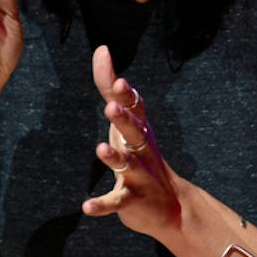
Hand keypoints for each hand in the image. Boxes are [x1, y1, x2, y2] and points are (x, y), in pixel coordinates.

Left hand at [81, 45, 184, 236]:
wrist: (170, 206)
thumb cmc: (140, 154)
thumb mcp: (126, 120)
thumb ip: (110, 87)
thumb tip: (102, 49)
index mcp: (140, 130)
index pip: (135, 108)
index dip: (126, 95)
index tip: (118, 81)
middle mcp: (141, 150)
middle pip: (134, 132)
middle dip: (124, 119)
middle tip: (111, 107)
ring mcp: (139, 176)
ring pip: (127, 165)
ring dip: (114, 157)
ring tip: (101, 149)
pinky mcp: (132, 200)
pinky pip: (117, 202)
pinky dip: (102, 205)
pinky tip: (86, 207)